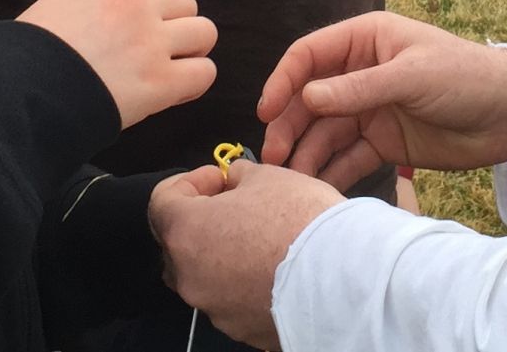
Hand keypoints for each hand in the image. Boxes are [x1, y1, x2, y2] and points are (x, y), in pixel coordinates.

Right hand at [18, 0, 216, 127]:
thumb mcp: (57, 3)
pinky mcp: (160, 81)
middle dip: (175, 27)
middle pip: (186, 3)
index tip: (145, 27)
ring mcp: (150, 40)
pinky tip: (174, 92)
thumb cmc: (25, 56)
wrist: (15, 95)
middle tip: (156, 52)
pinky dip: (194, 82)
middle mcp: (133, 1)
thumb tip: (118, 18)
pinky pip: (204, 72)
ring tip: (168, 70)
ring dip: (191, 51)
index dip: (156, 6)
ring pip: (204, 33)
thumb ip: (95, 0)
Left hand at [151, 163, 343, 349]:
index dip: (191, 182)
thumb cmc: (300, 220)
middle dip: (202, 221)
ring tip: (263, 239)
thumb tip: (233, 181)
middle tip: (238, 205)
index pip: (161, 202)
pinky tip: (275, 269)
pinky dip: (243, 283)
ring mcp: (213, 309)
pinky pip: (230, 300)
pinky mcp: (240, 330)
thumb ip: (238, 176)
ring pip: (204, 275)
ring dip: (222, 254)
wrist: (344, 279)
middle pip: (177, 244)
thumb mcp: (269, 176)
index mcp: (185, 233)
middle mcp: (189, 277)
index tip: (221, 178)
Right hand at [258, 12, 506, 189]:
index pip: (309, 56)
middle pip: (309, 99)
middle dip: (289, 126)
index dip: (284, 81)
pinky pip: (347, 156)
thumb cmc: (466, 77)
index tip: (266, 112)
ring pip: (324, 131)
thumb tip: (305, 97)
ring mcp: (369, 109)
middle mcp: (360, 73)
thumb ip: (358, 89)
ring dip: (305, 152)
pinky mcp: (382, 142)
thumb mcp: (412, 76)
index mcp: (365, 40)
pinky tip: (317, 189)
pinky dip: (331, 171)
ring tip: (291, 179)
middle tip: (274, 158)